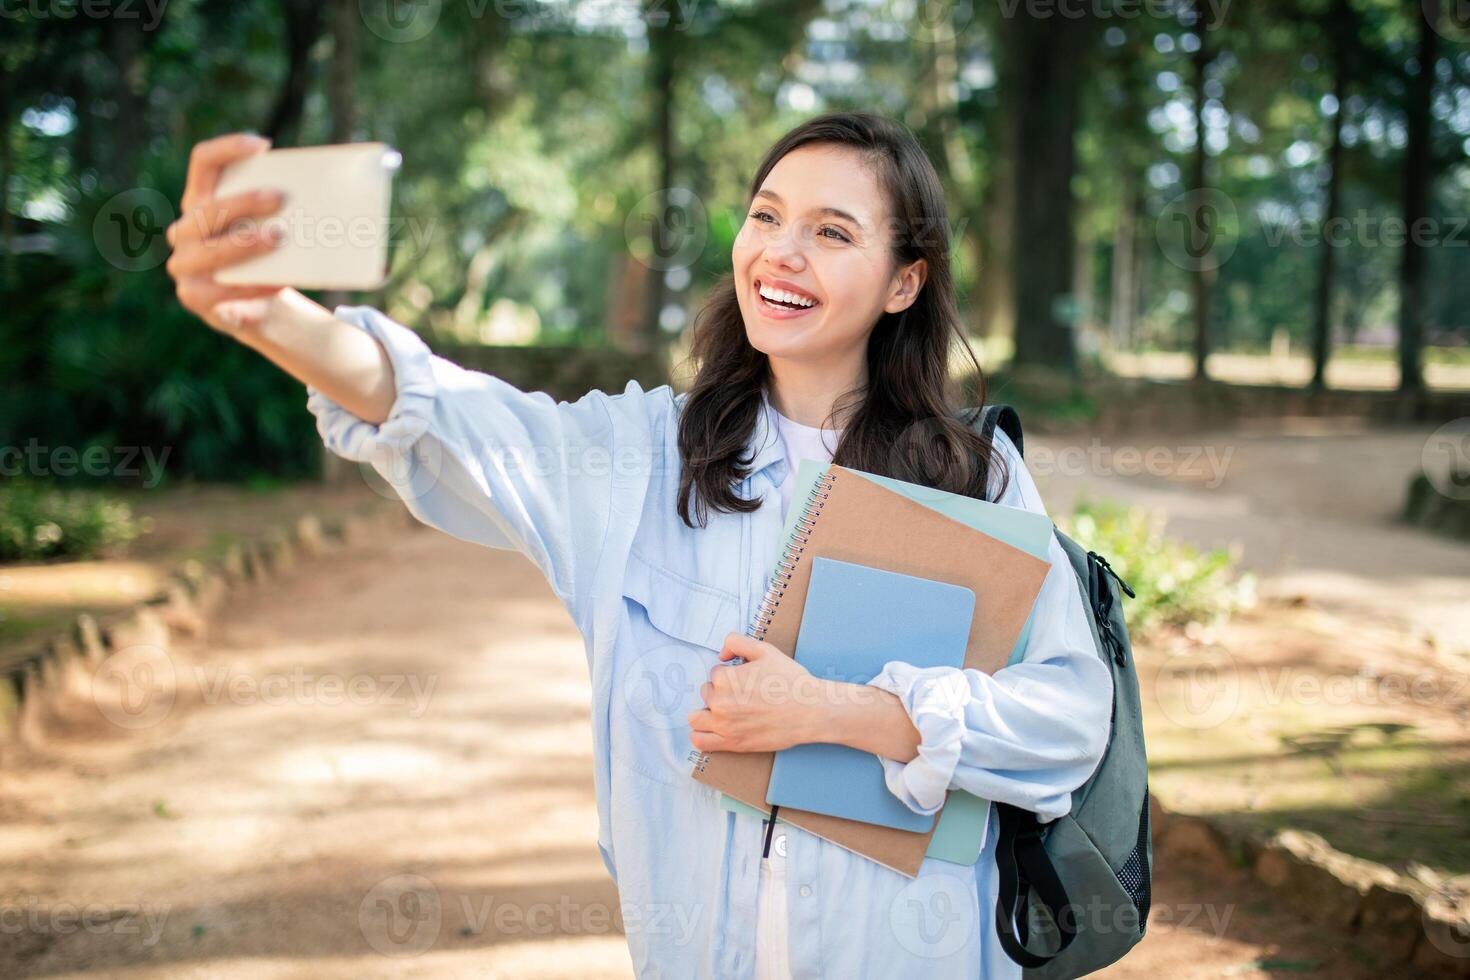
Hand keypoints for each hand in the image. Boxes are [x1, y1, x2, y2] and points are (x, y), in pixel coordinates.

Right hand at [166, 132, 288, 335]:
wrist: (261, 306)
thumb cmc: (267, 257)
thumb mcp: (268, 227)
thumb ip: (277, 208)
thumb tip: (320, 191)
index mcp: (200, 200)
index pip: (203, 162)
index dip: (227, 148)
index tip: (263, 145)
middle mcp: (184, 229)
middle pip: (207, 209)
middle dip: (243, 202)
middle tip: (280, 198)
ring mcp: (184, 264)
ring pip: (211, 250)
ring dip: (245, 244)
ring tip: (279, 239)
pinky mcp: (193, 296)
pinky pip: (221, 289)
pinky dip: (252, 285)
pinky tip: (278, 282)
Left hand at [687, 632, 829, 753]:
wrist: (810, 711)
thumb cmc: (790, 682)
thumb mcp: (765, 650)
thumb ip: (737, 643)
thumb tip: (722, 654)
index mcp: (725, 679)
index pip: (715, 674)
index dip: (731, 675)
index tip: (746, 680)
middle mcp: (720, 702)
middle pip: (706, 693)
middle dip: (720, 692)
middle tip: (742, 696)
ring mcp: (724, 725)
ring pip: (696, 717)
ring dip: (706, 713)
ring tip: (724, 712)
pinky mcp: (732, 744)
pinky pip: (700, 741)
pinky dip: (701, 735)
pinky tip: (714, 729)